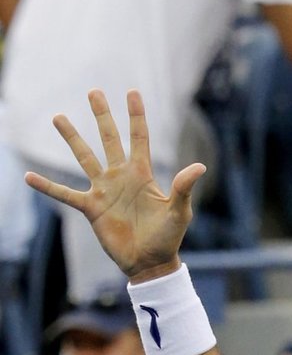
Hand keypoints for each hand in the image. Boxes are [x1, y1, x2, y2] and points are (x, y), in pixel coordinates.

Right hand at [24, 90, 205, 281]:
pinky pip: (65, 194)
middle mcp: (121, 177)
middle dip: (102, 116)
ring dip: (72, 138)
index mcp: (143, 174)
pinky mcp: (91, 208)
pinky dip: (47, 186)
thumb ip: (184, 187)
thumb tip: (199, 166)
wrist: (150, 262)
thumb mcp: (179, 211)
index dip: (136, 116)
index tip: (132, 92)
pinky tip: (28, 177)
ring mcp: (104, 191)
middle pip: (109, 139)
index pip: (139, 138)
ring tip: (58, 117)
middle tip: (93, 92)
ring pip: (84, 158)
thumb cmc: (168, 237)